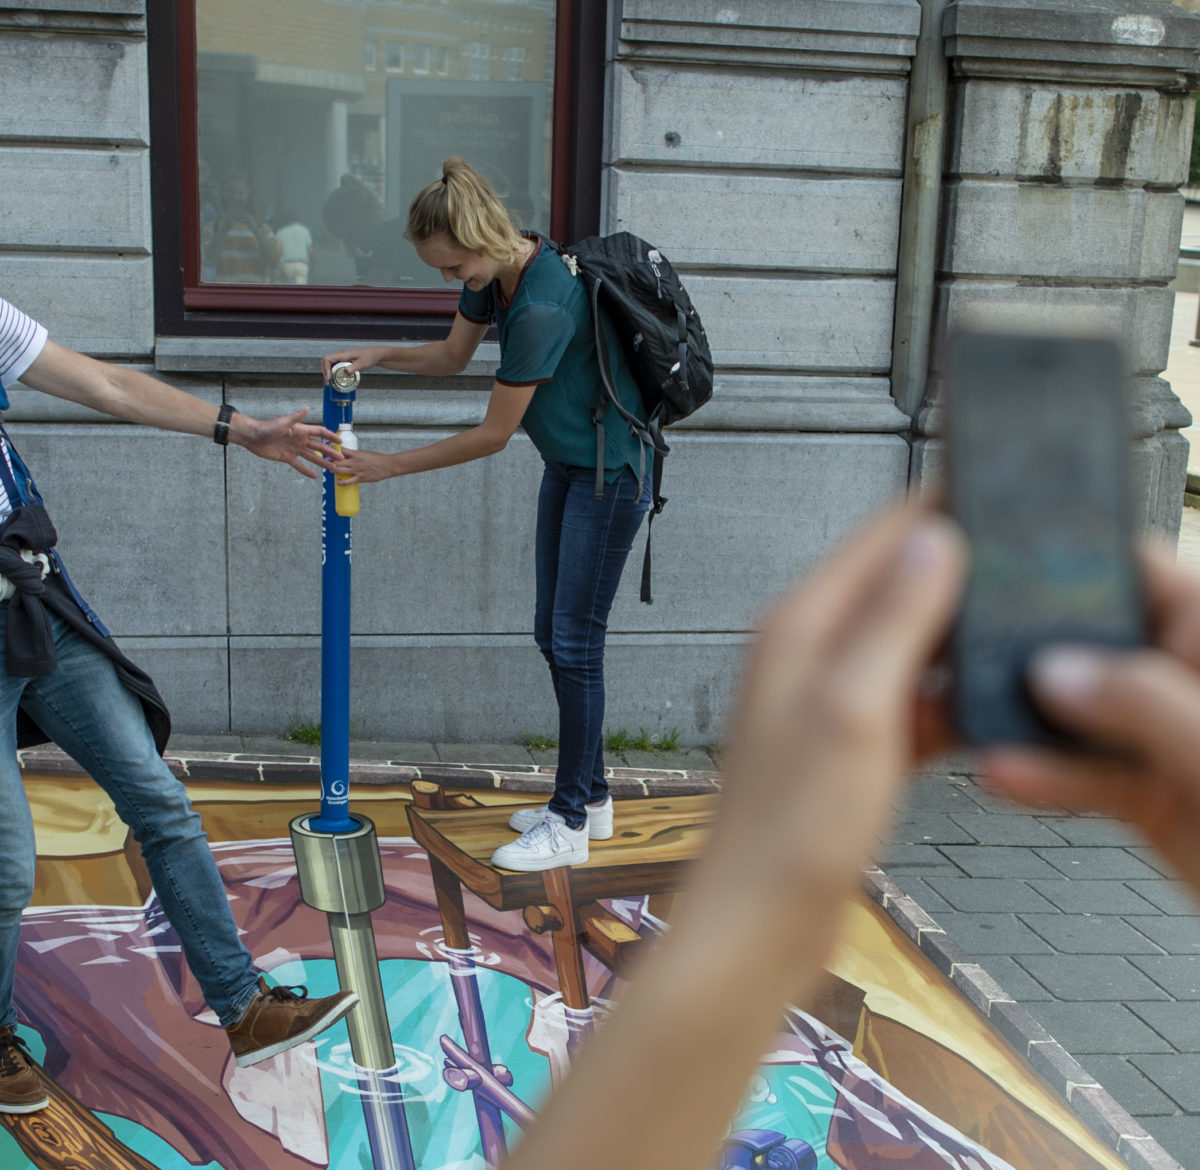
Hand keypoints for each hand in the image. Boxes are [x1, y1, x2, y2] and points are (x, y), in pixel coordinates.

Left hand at [232, 408, 341, 479]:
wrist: (252, 437)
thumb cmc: (266, 427)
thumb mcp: (283, 422)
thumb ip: (296, 417)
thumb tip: (306, 408)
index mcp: (300, 430)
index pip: (319, 432)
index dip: (330, 436)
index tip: (340, 441)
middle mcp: (299, 440)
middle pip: (319, 446)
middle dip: (330, 452)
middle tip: (341, 458)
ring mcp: (294, 449)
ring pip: (312, 457)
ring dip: (322, 463)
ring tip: (332, 468)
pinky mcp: (287, 457)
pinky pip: (299, 465)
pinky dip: (306, 470)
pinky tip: (315, 476)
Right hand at [321, 347, 389, 381]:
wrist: (374, 354)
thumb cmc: (369, 357)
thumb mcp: (362, 364)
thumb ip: (353, 368)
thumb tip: (344, 374)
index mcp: (343, 354)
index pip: (327, 359)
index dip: (325, 368)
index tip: (329, 378)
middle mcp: (340, 355)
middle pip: (325, 361)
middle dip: (325, 372)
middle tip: (328, 382)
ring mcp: (342, 358)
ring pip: (329, 364)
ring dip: (328, 372)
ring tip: (330, 382)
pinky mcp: (344, 361)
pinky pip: (334, 366)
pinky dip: (332, 372)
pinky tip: (335, 379)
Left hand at [330, 445, 398, 484]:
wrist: (387, 466)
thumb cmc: (378, 459)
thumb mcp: (366, 453)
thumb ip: (357, 454)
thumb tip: (349, 455)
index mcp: (356, 454)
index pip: (341, 450)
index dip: (334, 451)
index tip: (330, 451)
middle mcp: (354, 462)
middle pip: (337, 461)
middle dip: (330, 461)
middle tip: (327, 462)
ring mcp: (356, 470)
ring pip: (339, 470)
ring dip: (333, 470)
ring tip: (331, 470)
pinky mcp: (360, 478)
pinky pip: (347, 482)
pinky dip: (341, 482)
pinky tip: (338, 482)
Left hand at [711, 504, 965, 914]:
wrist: (762, 916)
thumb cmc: (793, 823)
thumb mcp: (857, 707)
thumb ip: (895, 619)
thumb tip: (933, 539)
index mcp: (800, 625)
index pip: (875, 538)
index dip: (936, 514)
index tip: (994, 501)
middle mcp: (806, 649)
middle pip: (892, 585)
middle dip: (953, 578)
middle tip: (1017, 580)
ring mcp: (825, 695)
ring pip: (904, 644)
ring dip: (949, 643)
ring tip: (999, 646)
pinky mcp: (844, 740)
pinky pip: (905, 699)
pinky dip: (939, 701)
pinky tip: (971, 716)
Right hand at [985, 543, 1199, 893]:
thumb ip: (1151, 707)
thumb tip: (1062, 672)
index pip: (1149, 574)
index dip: (1079, 564)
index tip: (1008, 571)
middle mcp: (1196, 682)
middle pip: (1098, 642)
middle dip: (1033, 652)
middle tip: (970, 656)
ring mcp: (1177, 739)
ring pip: (1081, 714)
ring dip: (1025, 724)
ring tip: (977, 724)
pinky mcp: (1156, 793)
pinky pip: (1084, 775)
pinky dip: (1043, 778)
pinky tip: (1006, 776)